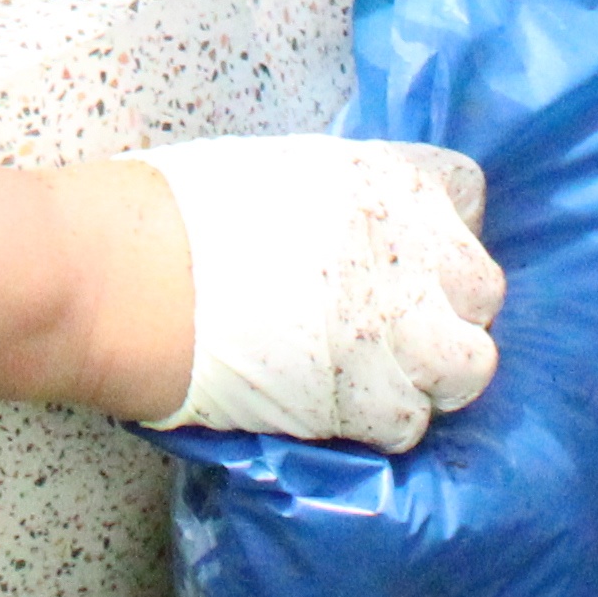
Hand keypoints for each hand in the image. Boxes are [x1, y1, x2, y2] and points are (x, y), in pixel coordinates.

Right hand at [137, 135, 502, 448]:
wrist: (115, 278)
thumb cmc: (166, 211)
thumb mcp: (275, 172)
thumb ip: (338, 200)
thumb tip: (351, 231)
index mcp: (380, 177)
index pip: (470, 195)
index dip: (438, 232)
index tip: (404, 255)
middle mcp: (405, 246)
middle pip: (482, 289)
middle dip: (445, 310)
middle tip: (389, 326)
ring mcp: (392, 325)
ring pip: (468, 366)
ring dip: (428, 375)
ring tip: (374, 378)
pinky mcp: (363, 397)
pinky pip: (410, 423)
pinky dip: (378, 424)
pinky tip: (333, 407)